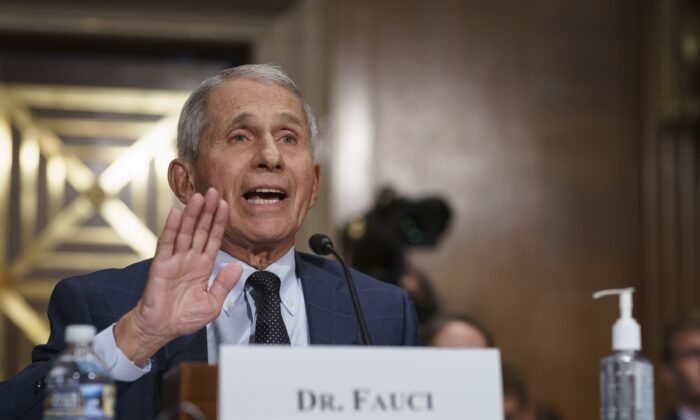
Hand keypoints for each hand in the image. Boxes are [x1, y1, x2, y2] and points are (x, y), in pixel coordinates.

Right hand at [115, 188, 241, 365]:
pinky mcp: (160, 265)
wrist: (160, 330)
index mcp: (203, 267)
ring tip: (199, 197)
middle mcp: (189, 259)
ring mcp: (175, 260)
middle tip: (214, 192)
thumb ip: (223, 284)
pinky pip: (166, 244)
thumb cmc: (184, 318)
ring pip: (185, 232)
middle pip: (200, 230)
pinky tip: (176, 214)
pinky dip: (171, 228)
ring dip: (192, 214)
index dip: (219, 223)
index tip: (225, 205)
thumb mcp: (212, 303)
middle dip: (207, 211)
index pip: (213, 240)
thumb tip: (238, 268)